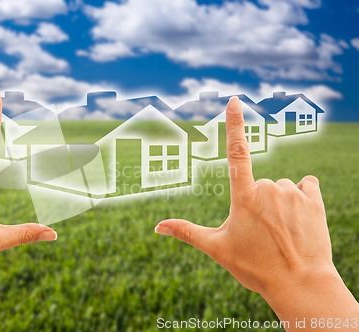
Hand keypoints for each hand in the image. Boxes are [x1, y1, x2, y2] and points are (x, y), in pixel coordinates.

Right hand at [155, 96, 357, 329]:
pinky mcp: (314, 200)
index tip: (235, 100)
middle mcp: (269, 188)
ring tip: (280, 232)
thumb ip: (186, 232)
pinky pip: (305, 186)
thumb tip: (156, 226)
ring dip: (278, 202)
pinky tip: (299, 218)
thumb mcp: (217, 248)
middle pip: (258, 184)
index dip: (235, 123)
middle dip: (256, 202)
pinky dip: (301, 196)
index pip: (236, 151)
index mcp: (244, 196)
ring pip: (280, 188)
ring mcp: (293, 193)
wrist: (300, 284)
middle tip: (260, 233)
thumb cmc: (255, 267)